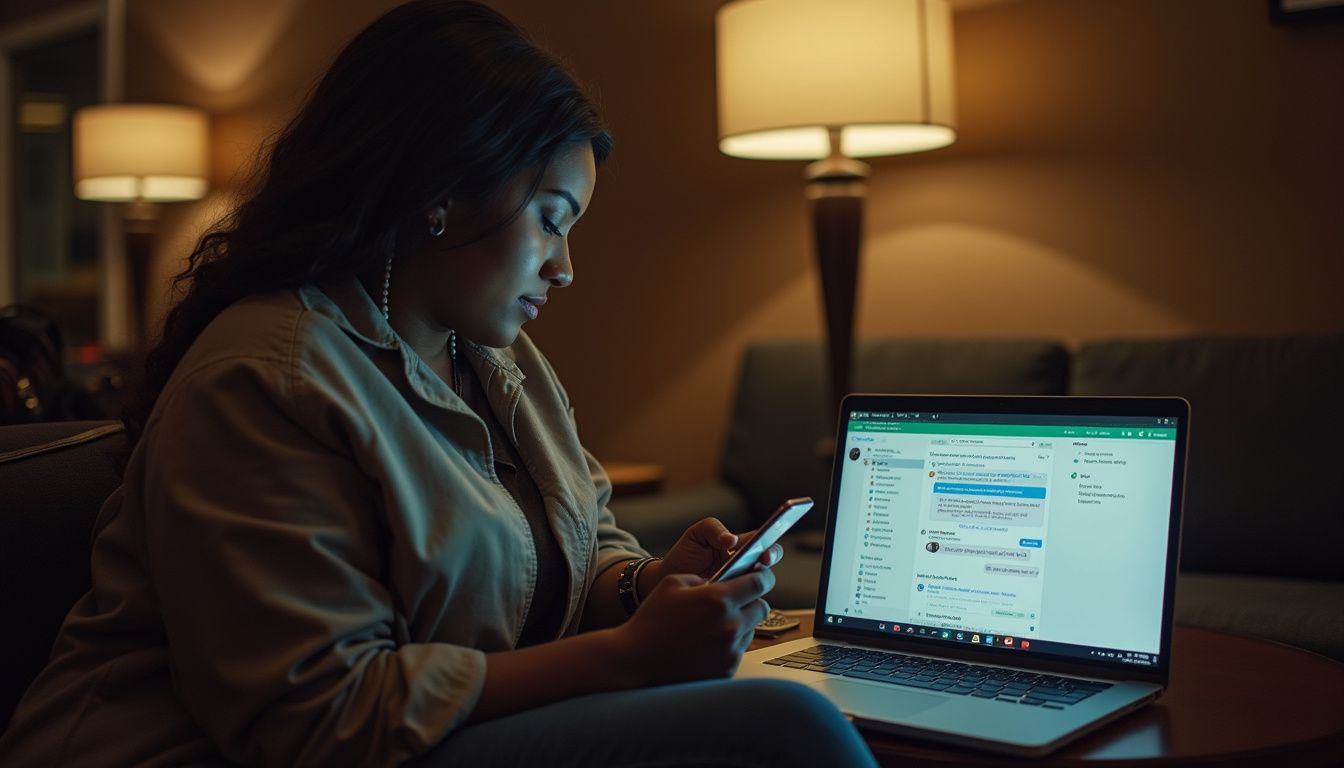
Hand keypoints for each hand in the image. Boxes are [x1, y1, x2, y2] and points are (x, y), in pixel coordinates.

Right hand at [615, 567, 774, 684]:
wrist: (635, 662)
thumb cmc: (650, 622)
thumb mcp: (671, 584)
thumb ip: (701, 579)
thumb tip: (718, 582)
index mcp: (718, 599)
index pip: (760, 583)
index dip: (762, 577)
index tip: (761, 577)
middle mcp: (730, 625)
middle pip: (762, 608)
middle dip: (751, 602)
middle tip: (734, 603)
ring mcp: (730, 651)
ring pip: (751, 630)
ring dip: (740, 625)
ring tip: (712, 627)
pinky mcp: (726, 670)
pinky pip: (738, 651)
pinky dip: (728, 646)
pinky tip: (706, 645)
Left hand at [640, 518, 784, 593]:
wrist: (667, 580)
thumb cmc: (684, 556)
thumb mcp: (696, 535)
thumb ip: (713, 528)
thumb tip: (730, 540)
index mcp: (740, 546)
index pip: (764, 542)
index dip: (770, 546)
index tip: (765, 551)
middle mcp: (744, 565)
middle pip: (767, 563)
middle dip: (768, 560)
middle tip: (761, 561)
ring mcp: (738, 584)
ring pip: (758, 584)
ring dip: (753, 581)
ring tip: (739, 577)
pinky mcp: (730, 601)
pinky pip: (744, 600)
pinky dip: (741, 598)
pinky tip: (728, 594)